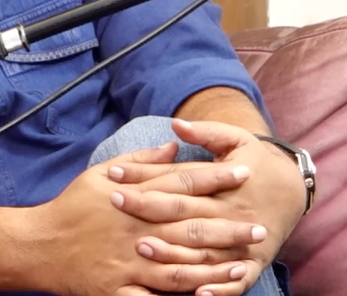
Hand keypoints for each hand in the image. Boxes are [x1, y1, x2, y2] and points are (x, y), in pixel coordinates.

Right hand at [40, 144, 256, 295]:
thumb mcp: (99, 173)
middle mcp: (134, 229)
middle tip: (259, 226)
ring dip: (215, 266)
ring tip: (245, 263)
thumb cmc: (71, 207)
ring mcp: (129, 263)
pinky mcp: (120, 289)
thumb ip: (140, 160)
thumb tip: (174, 146)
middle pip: (189, 226)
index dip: (214, 177)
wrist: (39, 245)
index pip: (180, 183)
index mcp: (130, 197)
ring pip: (181, 266)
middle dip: (227, 226)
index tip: (243, 172)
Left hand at [107, 119, 304, 295]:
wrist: (292, 189)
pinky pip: (235, 282)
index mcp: (225, 183)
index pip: (178, 180)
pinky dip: (218, 289)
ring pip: (203, 250)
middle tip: (115, 204)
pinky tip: (195, 293)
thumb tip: (176, 124)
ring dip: (173, 252)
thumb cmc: (255, 161)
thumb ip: (206, 132)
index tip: (113, 172)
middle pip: (185, 214)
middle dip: (148, 210)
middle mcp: (232, 213)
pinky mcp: (253, 263)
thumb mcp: (236, 139)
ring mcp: (242, 241)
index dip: (145, 176)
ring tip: (141, 248)